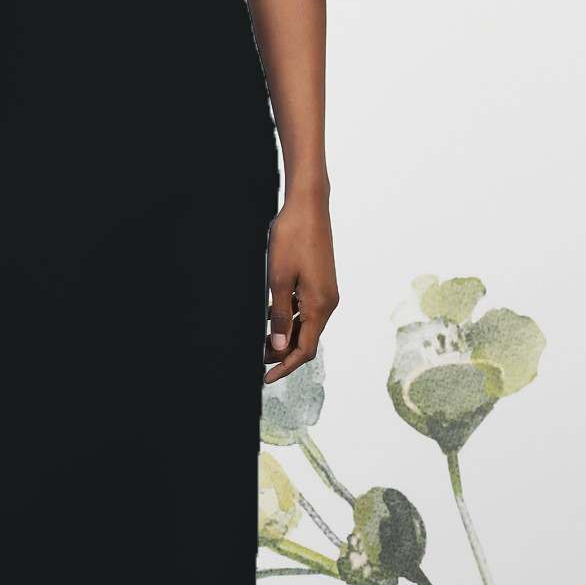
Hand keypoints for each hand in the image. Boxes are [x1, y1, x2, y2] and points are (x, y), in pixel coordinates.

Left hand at [264, 189, 337, 380]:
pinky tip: (272, 317)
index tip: (267, 378)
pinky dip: (290, 319)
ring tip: (262, 341)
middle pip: (307, 340)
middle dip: (284, 354)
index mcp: (320, 305)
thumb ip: (280, 315)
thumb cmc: (292, 238)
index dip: (286, 366)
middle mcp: (327, 302)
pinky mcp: (320, 282)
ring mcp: (325, 292)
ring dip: (286, 336)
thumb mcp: (278, 280)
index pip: (305, 349)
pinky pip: (306, 310)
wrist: (308, 206)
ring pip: (306, 325)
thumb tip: (281, 348)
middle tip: (258, 359)